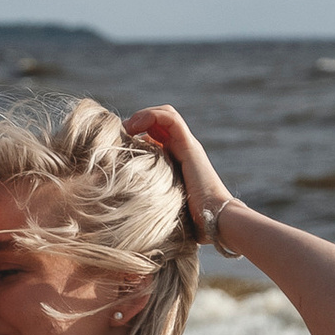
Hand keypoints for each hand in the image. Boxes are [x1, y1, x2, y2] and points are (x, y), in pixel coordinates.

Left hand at [124, 103, 229, 242]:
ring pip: (166, 114)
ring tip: (127, 128)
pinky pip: (171, 119)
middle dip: (138, 120)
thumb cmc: (190, 221)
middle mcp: (184, 148)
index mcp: (176, 159)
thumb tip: (123, 208)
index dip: (137, 132)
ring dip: (143, 115)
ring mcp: (188, 146)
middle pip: (161, 119)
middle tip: (121, 133)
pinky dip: (151, 116)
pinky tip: (136, 128)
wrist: (215, 220)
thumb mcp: (161, 202)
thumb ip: (148, 197)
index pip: (156, 133)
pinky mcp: (189, 147)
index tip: (119, 143)